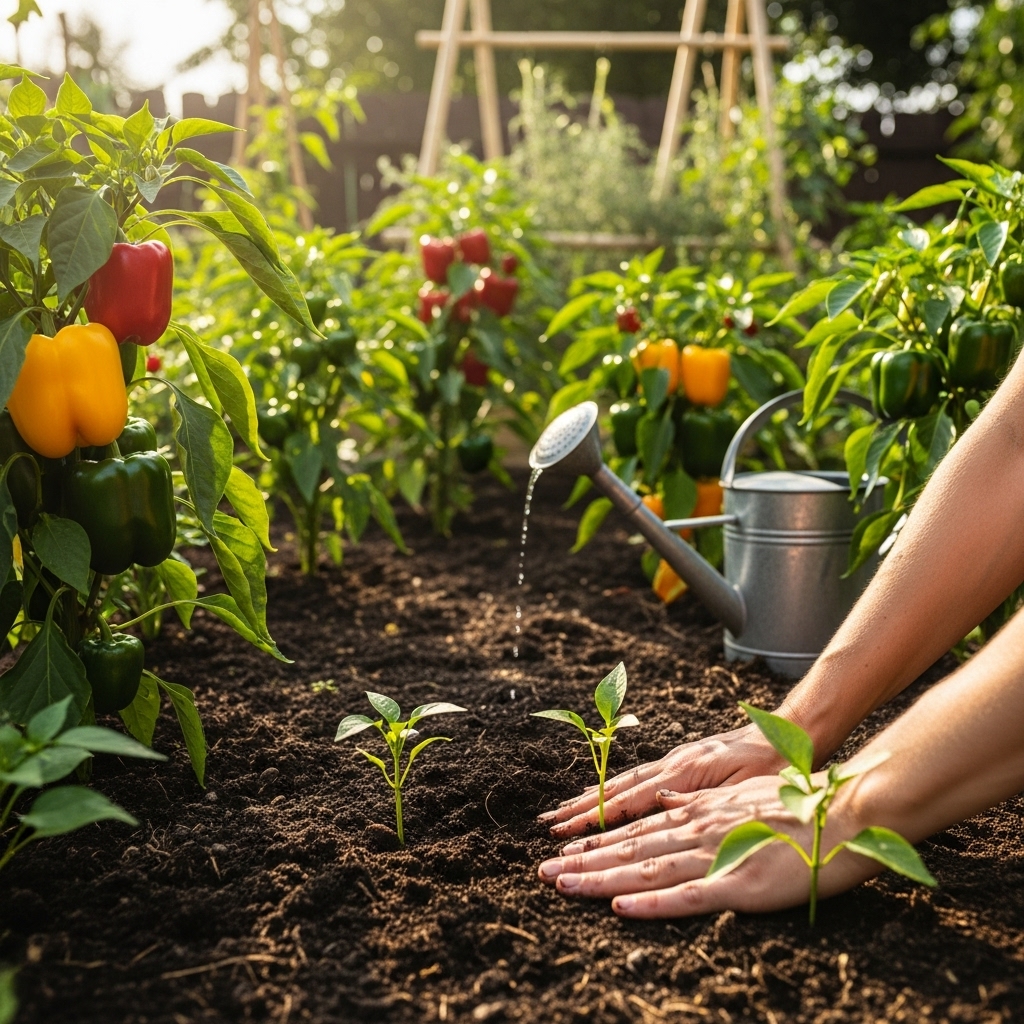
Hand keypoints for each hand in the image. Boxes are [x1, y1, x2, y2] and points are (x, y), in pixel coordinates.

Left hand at [537, 776, 877, 917]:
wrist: (845, 810)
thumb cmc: (797, 805)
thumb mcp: (740, 796)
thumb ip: (702, 802)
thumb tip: (668, 803)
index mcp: (699, 812)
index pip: (637, 828)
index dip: (597, 840)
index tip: (563, 849)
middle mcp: (699, 829)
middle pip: (630, 847)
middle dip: (583, 860)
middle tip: (543, 872)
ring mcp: (717, 854)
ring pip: (646, 867)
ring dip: (602, 877)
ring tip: (564, 884)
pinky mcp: (741, 881)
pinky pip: (688, 895)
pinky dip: (652, 901)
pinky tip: (622, 906)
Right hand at [538, 723, 785, 837]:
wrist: (788, 734)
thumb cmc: (773, 765)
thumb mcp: (746, 786)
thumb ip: (705, 795)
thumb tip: (662, 804)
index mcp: (684, 771)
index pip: (629, 800)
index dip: (595, 818)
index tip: (565, 832)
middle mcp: (671, 764)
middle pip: (616, 790)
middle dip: (580, 810)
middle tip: (547, 826)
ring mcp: (674, 762)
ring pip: (622, 782)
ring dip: (590, 799)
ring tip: (561, 813)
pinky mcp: (681, 763)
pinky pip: (637, 778)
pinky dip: (612, 790)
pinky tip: (601, 798)